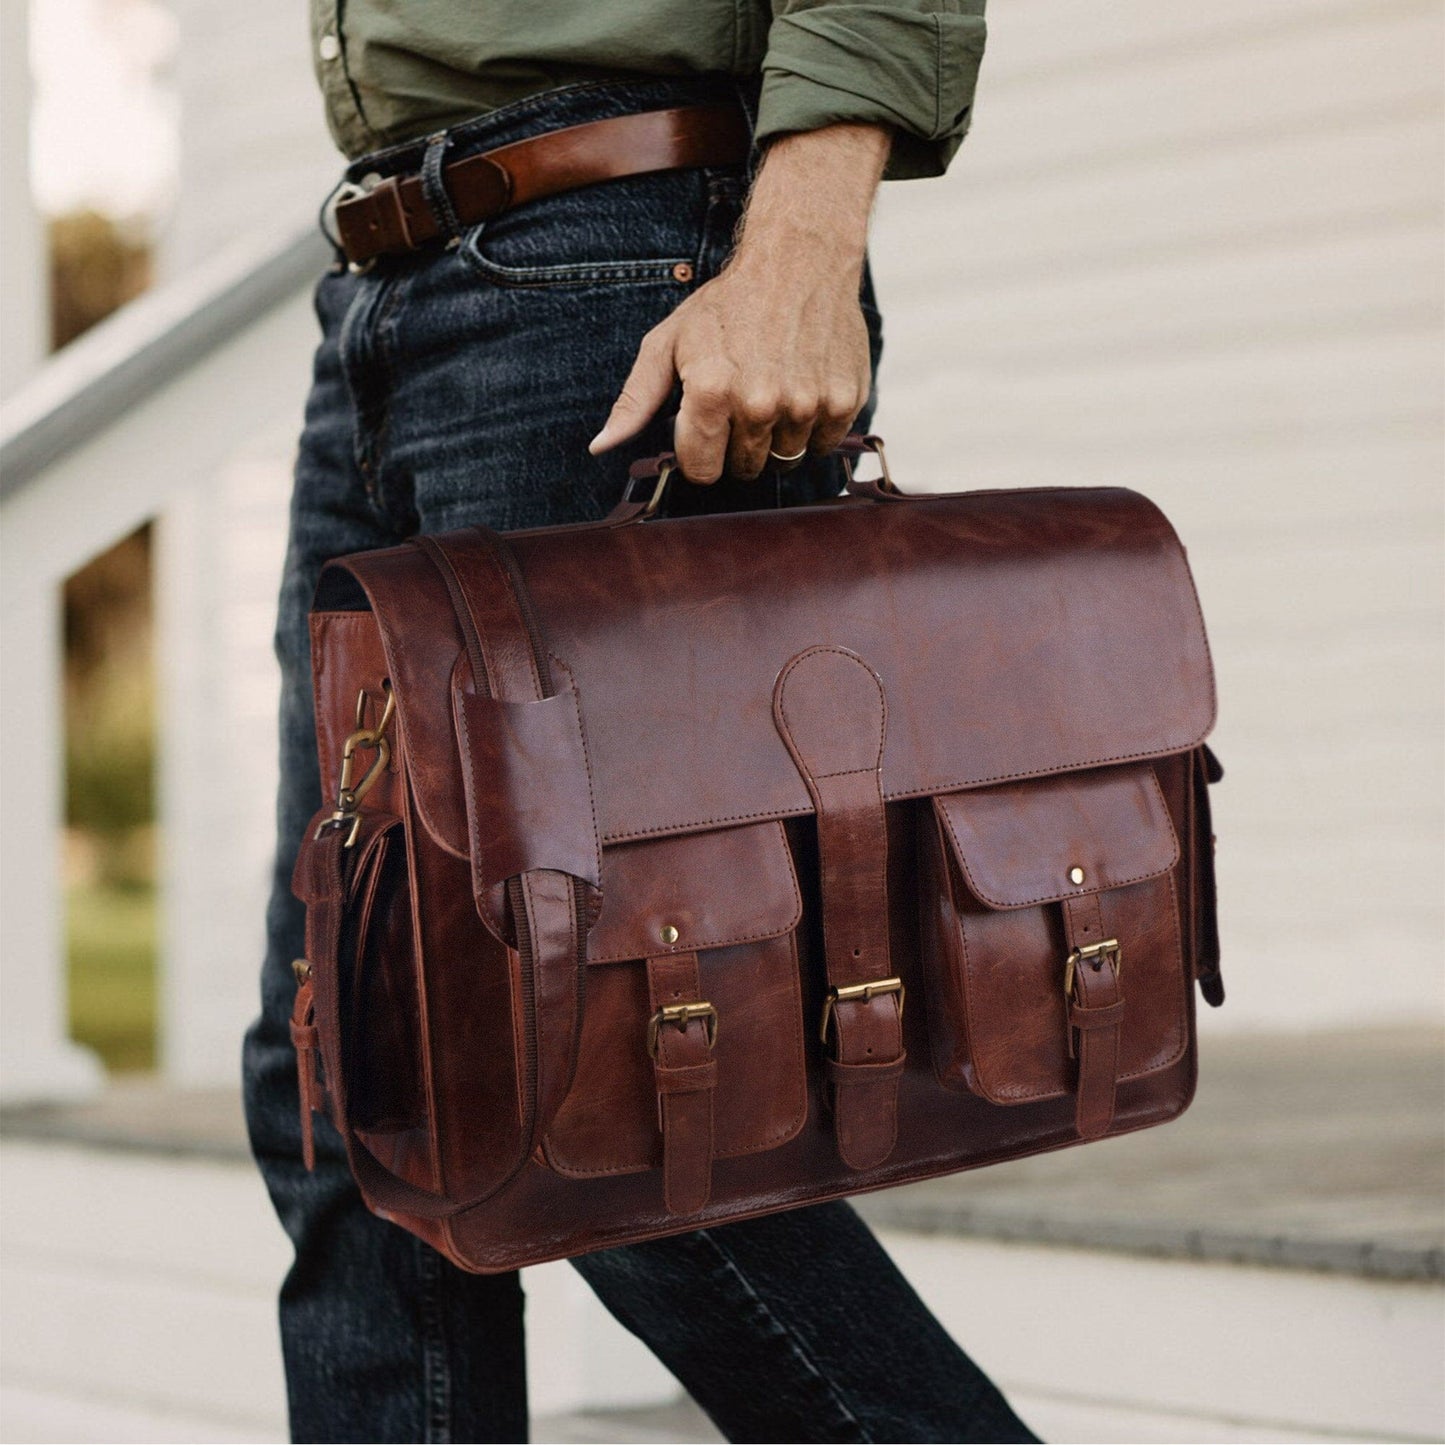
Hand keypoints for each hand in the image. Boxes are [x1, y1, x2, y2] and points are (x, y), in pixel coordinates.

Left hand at [589, 123, 889, 482]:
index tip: (706, 425)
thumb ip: (635, 400)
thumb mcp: (668, 342)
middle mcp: (760, 404)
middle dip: (738, 444)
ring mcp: (806, 405)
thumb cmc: (727, 304)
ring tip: (774, 390)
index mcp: (712, 393)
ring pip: (784, 461)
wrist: (799, 259)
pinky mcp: (844, 401)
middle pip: (745, 469)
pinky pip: (823, 445)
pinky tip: (803, 387)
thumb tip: (601, 446)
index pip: (702, 471)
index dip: (700, 452)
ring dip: (777, 436)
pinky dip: (813, 427)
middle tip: (742, 398)